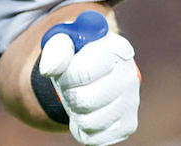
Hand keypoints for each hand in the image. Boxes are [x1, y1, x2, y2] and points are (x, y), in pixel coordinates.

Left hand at [38, 21, 138, 144]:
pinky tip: (87, 112)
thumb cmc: (77, 57)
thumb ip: (56, 49)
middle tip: (71, 86)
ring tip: (79, 97)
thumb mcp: (63, 43)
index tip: (65, 72)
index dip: (65, 77)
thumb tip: (49, 70)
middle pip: (84, 101)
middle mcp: (130, 76)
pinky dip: (82, 128)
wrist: (94, 74)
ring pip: (88, 122)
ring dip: (75, 112)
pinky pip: (94, 137)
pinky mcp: (128, 125)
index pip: (82, 73)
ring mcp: (132, 102)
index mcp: (117, 49)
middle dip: (69, 95)